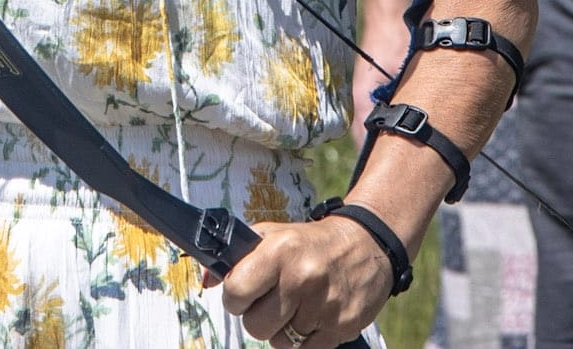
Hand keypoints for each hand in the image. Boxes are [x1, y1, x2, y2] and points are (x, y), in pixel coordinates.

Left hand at [213, 217, 390, 347]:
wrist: (366, 245)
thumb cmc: (310, 243)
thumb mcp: (272, 235)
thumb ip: (237, 257)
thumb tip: (206, 280)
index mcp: (280, 251)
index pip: (236, 292)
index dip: (236, 296)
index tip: (245, 292)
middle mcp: (302, 278)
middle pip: (255, 325)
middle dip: (258, 316)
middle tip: (272, 300)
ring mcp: (324, 305)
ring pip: (279, 342)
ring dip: (282, 329)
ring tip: (295, 305)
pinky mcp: (341, 327)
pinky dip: (303, 340)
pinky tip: (311, 317)